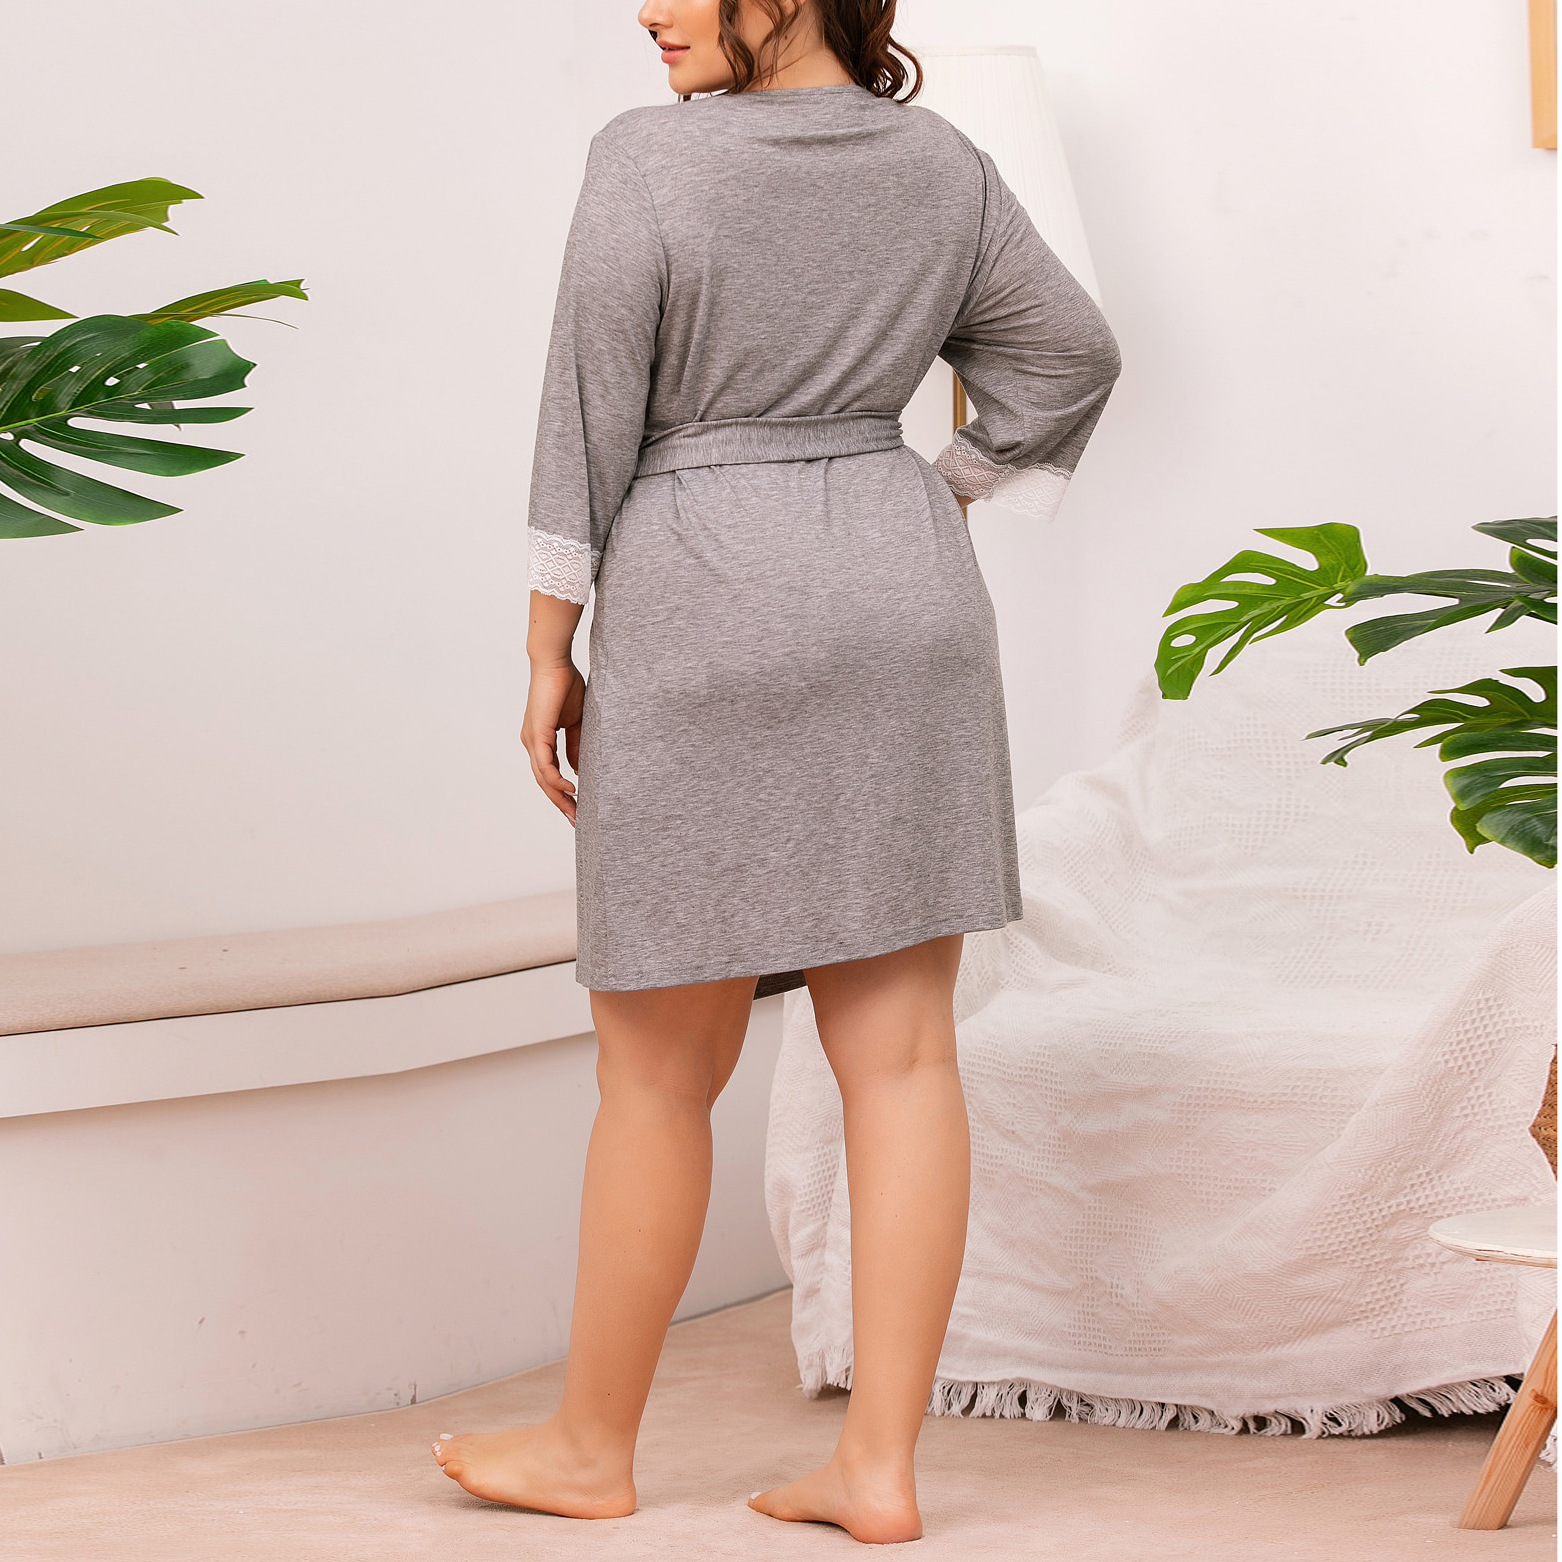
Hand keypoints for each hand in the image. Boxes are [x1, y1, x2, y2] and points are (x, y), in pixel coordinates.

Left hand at [523, 658, 585, 824]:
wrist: (555, 662)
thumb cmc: (565, 685)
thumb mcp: (576, 722)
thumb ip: (576, 745)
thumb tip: (578, 769)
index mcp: (540, 740)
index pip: (549, 774)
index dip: (562, 792)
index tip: (577, 808)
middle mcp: (532, 743)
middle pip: (544, 782)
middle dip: (560, 803)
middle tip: (576, 820)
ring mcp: (532, 740)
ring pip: (542, 778)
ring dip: (558, 797)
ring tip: (574, 812)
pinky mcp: (537, 733)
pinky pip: (545, 765)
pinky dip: (556, 779)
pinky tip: (570, 789)